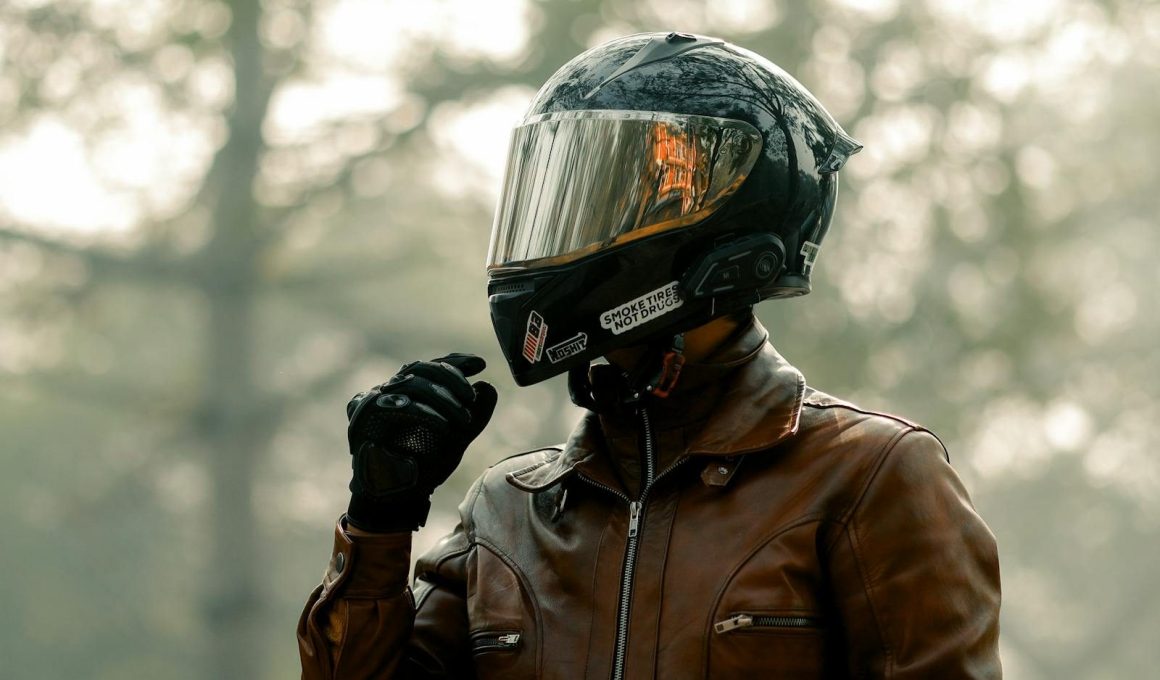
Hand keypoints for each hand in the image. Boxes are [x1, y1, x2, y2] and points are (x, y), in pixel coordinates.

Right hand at [344, 353, 496, 531]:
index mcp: (409, 393)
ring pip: (412, 382)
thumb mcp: (459, 438)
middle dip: (451, 377)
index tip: (480, 363)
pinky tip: (444, 426)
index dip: (456, 361)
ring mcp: (375, 402)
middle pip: (421, 368)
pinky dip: (426, 413)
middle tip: (471, 397)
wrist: (401, 498)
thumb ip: (475, 414)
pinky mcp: (367, 417)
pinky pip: (399, 405)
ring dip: (443, 398)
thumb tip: (488, 386)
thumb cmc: (426, 466)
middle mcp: (390, 392)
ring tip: (463, 418)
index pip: (431, 366)